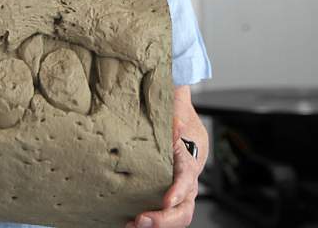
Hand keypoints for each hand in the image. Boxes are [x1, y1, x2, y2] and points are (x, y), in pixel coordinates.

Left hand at [126, 86, 206, 227]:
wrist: (171, 110)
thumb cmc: (172, 106)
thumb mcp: (175, 101)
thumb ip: (176, 107)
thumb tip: (176, 125)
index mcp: (191, 156)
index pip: (189, 177)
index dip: (179, 190)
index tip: (166, 200)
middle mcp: (186, 177)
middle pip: (185, 206)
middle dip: (166, 218)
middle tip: (143, 220)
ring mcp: (175, 188)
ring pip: (174, 214)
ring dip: (156, 224)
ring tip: (132, 226)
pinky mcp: (160, 193)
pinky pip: (158, 212)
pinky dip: (147, 221)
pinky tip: (126, 224)